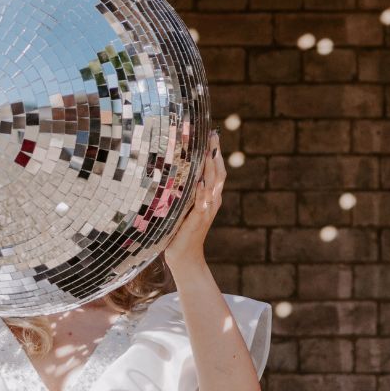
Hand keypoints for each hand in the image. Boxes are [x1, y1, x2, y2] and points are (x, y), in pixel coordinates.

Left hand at [165, 134, 224, 272]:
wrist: (184, 256)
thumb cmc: (180, 230)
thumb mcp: (182, 206)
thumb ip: (182, 190)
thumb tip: (171, 170)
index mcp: (210, 196)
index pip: (216, 170)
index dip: (216, 152)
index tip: (211, 134)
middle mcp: (212, 200)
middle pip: (219, 173)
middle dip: (216, 153)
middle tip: (213, 135)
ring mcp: (207, 210)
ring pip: (213, 184)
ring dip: (211, 167)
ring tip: (209, 151)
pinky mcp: (198, 219)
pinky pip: (202, 203)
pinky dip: (202, 192)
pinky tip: (199, 182)